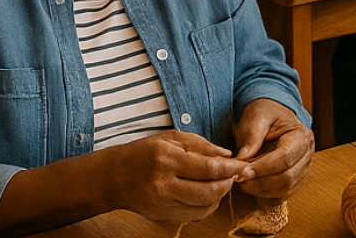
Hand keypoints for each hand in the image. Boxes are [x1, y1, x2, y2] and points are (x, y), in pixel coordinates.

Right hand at [101, 130, 249, 221]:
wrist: (113, 177)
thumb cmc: (144, 152)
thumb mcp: (172, 139)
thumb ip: (202, 145)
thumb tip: (228, 155)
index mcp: (167, 161)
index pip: (209, 168)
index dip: (232, 168)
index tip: (243, 165)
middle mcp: (163, 185)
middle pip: (209, 192)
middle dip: (228, 184)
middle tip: (234, 175)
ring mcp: (161, 204)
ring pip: (203, 207)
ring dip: (219, 196)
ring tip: (221, 183)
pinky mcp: (161, 216)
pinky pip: (193, 215)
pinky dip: (207, 206)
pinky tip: (207, 194)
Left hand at [232, 99, 314, 199]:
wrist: (272, 117)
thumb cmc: (265, 114)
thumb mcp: (257, 118)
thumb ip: (251, 137)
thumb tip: (242, 159)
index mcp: (301, 136)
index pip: (285, 158)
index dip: (263, 168)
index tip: (242, 171)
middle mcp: (307, 154)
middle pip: (287, 177)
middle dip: (260, 182)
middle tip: (238, 179)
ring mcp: (303, 169)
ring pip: (285, 189)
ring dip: (261, 190)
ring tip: (243, 182)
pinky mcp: (295, 180)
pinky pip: (282, 195)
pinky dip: (265, 194)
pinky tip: (252, 185)